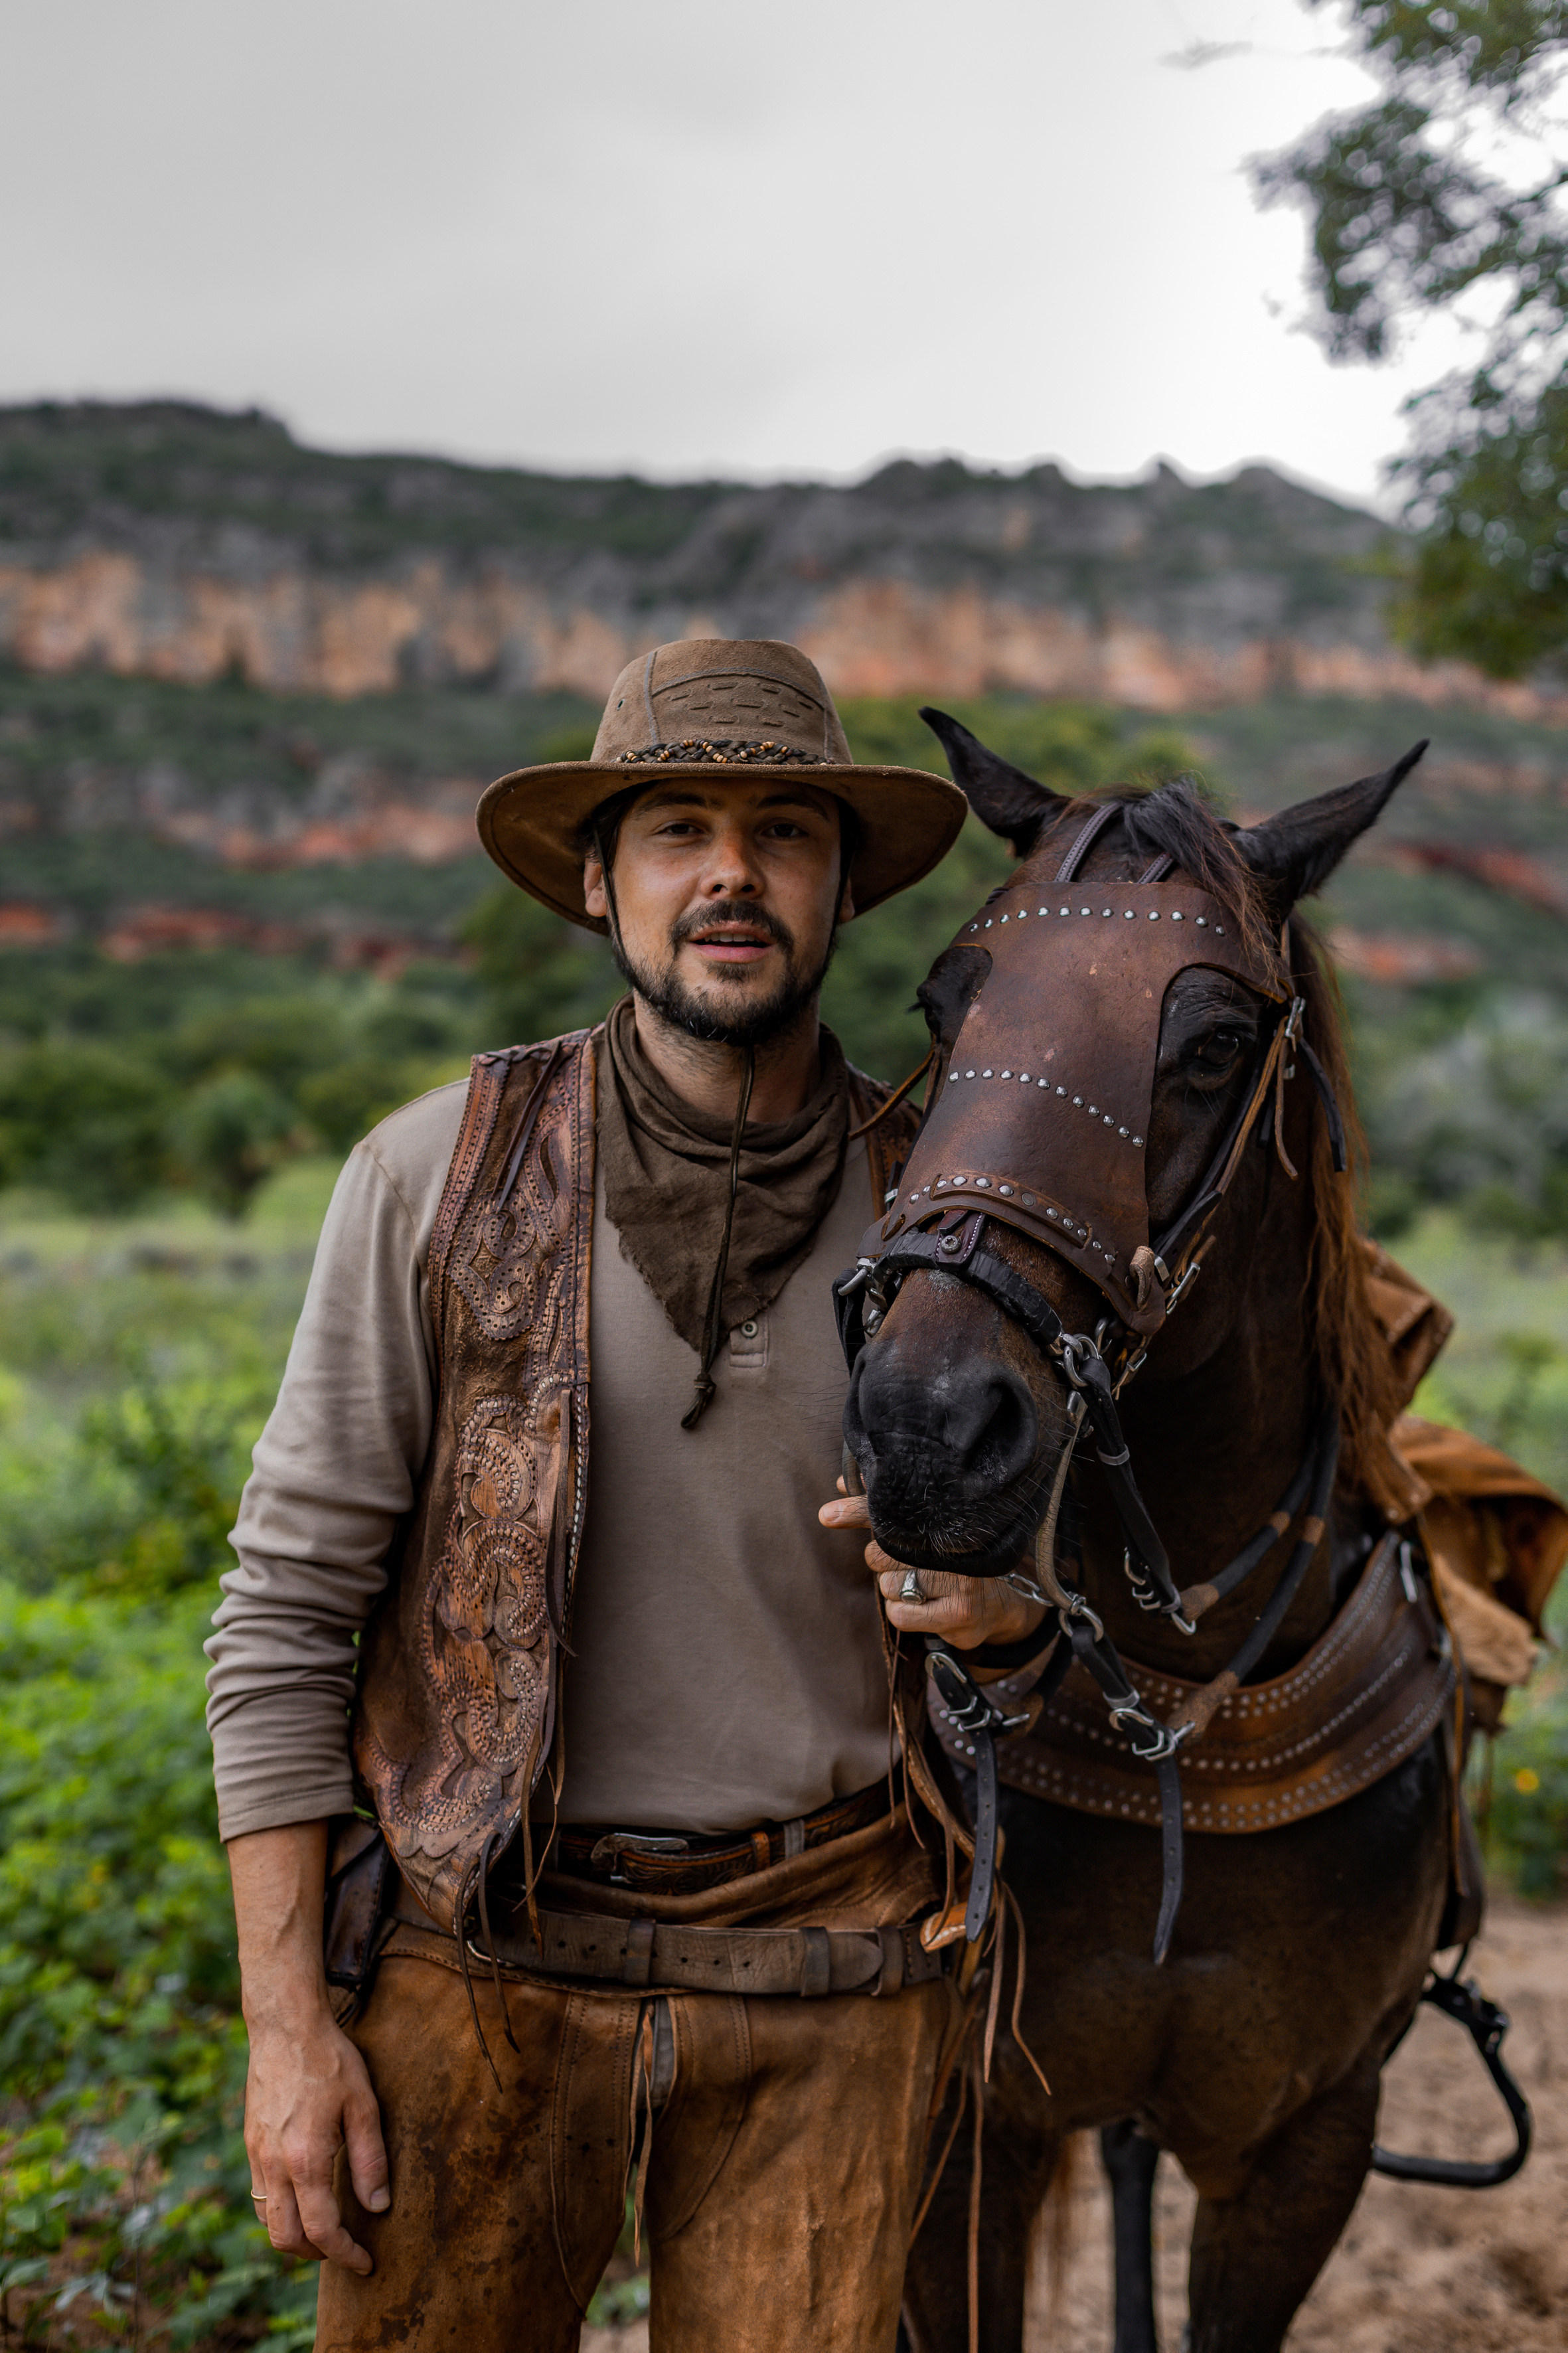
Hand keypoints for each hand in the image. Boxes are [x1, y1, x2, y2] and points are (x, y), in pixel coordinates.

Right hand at [244, 2009, 388, 2273]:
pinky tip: (304, 2197)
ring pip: (268, 2222)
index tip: (365, 2263)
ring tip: (326, 2228)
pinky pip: (260, 2197)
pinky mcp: (251, 2144)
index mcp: (305, 2159)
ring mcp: (257, 2156)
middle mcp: (275, 2165)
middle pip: (286, 2239)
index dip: (345, 2254)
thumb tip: (378, 2207)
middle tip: (345, 2249)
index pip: (322, 2229)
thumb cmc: (330, 2061)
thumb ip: (370, 2159)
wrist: (285, 2027)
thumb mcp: (363, 2105)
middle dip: (317, 2254)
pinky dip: (281, 2212)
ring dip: (295, 2236)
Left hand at [818, 1486, 1046, 1656]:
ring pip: (888, 1587)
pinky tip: (929, 1609)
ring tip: (925, 1587)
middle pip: (880, 1555)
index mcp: (945, 1519)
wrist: (999, 1605)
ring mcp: (962, 1582)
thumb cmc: (950, 1561)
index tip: (827, 1516)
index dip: (856, 1510)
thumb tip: (842, 1482)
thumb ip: (880, 1507)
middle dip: (884, 1563)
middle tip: (910, 1564)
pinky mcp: (959, 1615)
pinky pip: (900, 1615)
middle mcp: (955, 1547)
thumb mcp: (921, 1531)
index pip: (891, 1512)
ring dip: (896, 1591)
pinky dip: (904, 1614)